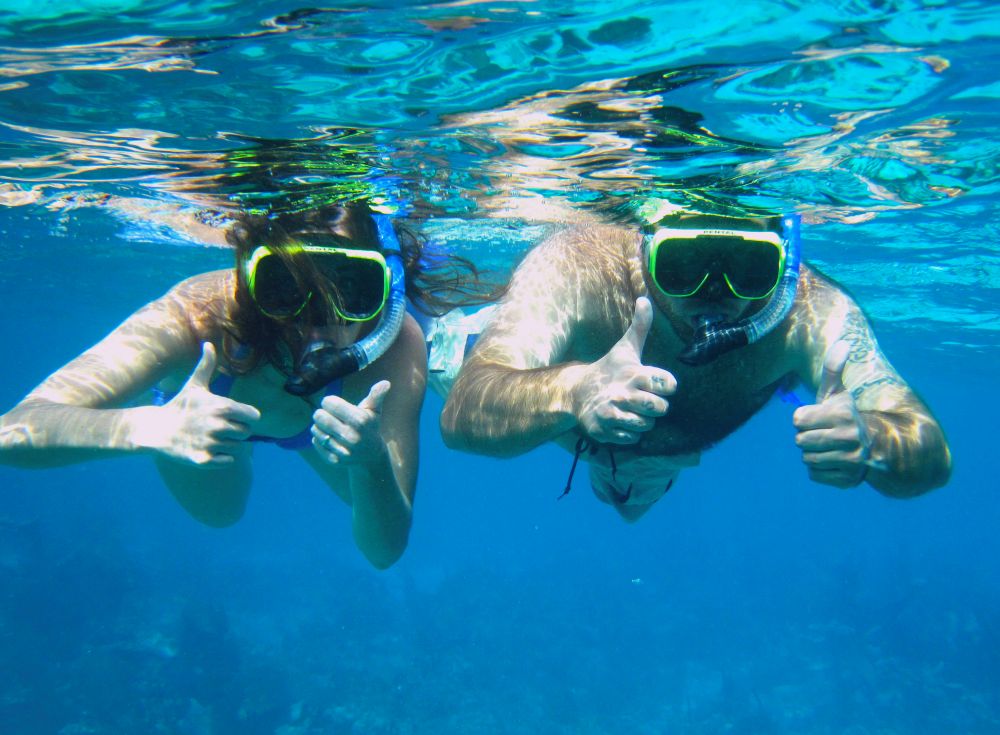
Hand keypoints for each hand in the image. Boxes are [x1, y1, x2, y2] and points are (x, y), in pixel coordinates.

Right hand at [134, 343, 260, 465]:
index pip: (253, 417)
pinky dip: (222, 458)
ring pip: (236, 447)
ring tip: (209, 437)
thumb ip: (206, 366)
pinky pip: (228, 461)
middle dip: (235, 431)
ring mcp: (211, 443)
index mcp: (222, 406)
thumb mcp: (194, 385)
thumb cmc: (180, 406)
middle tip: (218, 428)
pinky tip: (208, 449)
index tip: (232, 416)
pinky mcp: (203, 460)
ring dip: (227, 444)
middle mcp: (218, 425)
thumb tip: (209, 344)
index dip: (245, 417)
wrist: (156, 430)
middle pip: (246, 433)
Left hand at [311, 380, 389, 464]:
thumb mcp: (374, 411)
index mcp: (360, 420)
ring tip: (329, 427)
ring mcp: (342, 450)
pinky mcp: (334, 461)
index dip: (329, 401)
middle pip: (319, 416)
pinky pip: (316, 442)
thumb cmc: (370, 427)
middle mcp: (351, 436)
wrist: (371, 457)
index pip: (330, 403)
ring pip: (315, 429)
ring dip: (319, 426)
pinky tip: (328, 437)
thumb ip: (376, 396)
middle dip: (322, 413)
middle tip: (328, 415)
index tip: (333, 404)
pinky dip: (319, 438)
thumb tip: (385, 382)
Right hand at [574, 297, 674, 444]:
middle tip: (643, 400)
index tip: (655, 383)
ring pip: (647, 425)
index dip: (665, 385)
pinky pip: (632, 438)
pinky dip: (629, 433)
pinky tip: (620, 420)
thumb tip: (645, 299)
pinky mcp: (604, 430)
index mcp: (634, 373)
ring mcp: (612, 413)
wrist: (576, 392)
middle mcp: (623, 394)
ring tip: (631, 410)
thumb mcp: (625, 348)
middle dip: (656, 406)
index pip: (668, 383)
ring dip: (642, 420)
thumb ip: (640, 326)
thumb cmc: (609, 369)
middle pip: (660, 408)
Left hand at [793, 341, 871, 487]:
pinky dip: (819, 470)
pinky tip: (833, 461)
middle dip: (806, 438)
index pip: (798, 419)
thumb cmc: (845, 417)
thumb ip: (833, 369)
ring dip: (812, 454)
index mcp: (843, 414)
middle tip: (822, 435)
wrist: (877, 446)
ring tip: (828, 448)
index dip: (802, 419)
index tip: (817, 418)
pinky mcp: (849, 480)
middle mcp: (850, 437)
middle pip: (800, 441)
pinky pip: (815, 475)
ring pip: (807, 459)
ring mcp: (851, 461)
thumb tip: (843, 342)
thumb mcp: (838, 393)